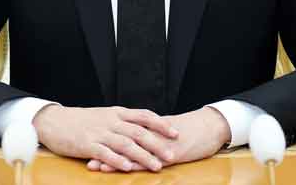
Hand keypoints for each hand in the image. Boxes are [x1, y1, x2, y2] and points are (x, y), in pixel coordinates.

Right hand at [32, 105, 178, 172]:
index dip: (160, 123)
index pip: (143, 115)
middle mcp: (111, 121)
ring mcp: (99, 132)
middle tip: (171, 155)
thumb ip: (123, 121)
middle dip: (157, 144)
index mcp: (117, 113)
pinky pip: (105, 152)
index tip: (175, 132)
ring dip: (142, 156)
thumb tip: (143, 127)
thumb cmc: (82, 121)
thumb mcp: (105, 116)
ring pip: (125, 144)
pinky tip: (127, 167)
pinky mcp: (87, 144)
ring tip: (156, 166)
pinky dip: (117, 160)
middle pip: (138, 132)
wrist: (55, 121)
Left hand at [87, 107, 230, 171]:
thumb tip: (136, 137)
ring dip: (114, 160)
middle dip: (104, 149)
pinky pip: (150, 159)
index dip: (105, 138)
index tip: (88, 142)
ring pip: (133, 151)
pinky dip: (137, 165)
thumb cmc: (189, 129)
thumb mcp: (166, 130)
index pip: (121, 131)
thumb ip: (151, 132)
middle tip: (85, 155)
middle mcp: (150, 133)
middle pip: (122, 141)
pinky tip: (126, 170)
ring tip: (97, 166)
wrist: (210, 126)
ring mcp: (159, 142)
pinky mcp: (170, 152)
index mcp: (148, 126)